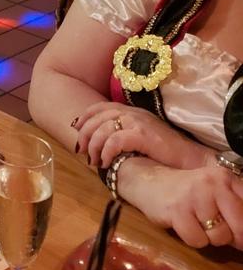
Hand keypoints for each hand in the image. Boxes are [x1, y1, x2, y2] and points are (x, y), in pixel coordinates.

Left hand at [74, 102, 213, 170]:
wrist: (192, 159)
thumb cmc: (167, 154)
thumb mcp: (143, 138)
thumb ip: (125, 135)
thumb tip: (102, 144)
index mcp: (132, 111)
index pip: (100, 107)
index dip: (85, 117)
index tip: (76, 131)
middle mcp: (133, 113)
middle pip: (97, 117)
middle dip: (85, 134)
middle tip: (82, 151)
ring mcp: (138, 122)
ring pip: (103, 129)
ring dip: (94, 146)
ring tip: (95, 161)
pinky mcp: (144, 134)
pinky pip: (115, 140)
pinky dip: (106, 151)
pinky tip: (107, 162)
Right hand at [126, 161, 242, 249]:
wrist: (150, 182)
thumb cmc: (188, 192)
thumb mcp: (216, 194)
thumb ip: (236, 211)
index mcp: (226, 177)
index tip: (239, 236)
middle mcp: (213, 183)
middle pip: (241, 226)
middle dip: (233, 237)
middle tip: (218, 230)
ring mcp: (195, 196)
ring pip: (219, 237)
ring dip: (209, 237)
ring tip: (196, 222)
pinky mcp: (178, 210)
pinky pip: (198, 241)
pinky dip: (192, 238)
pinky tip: (183, 223)